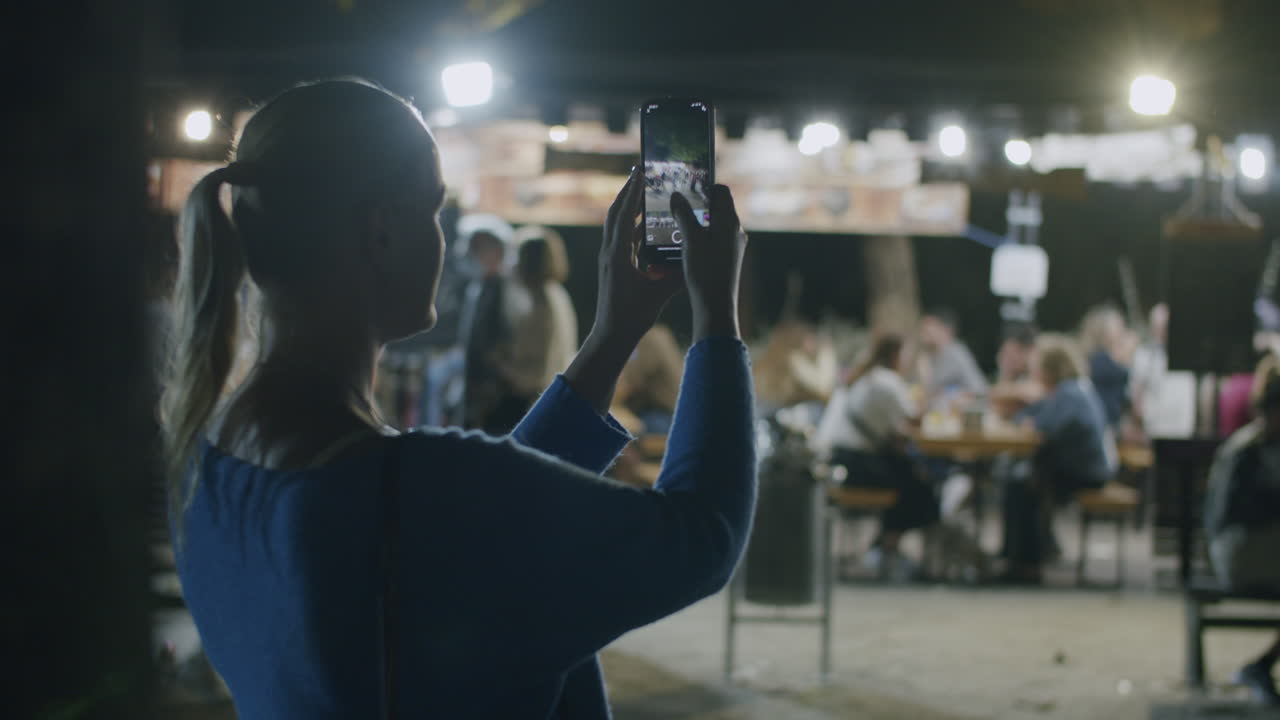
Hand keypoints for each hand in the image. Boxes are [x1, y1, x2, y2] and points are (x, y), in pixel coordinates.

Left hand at [588, 168, 684, 345]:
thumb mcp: (659, 294)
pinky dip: (634, 226)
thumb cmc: (632, 316)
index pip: (624, 215)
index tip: (640, 171)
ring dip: (630, 207)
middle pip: (616, 212)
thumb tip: (695, 257)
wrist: (611, 335)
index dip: (633, 192)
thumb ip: (677, 275)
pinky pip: (623, 238)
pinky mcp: (613, 265)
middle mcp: (610, 252)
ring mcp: (610, 258)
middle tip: (641, 172)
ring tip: (646, 192)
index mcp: (617, 254)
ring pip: (618, 224)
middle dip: (628, 191)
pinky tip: (647, 223)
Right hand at [671, 185, 746, 340]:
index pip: (721, 191)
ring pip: (713, 225)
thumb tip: (676, 195)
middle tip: (676, 203)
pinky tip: (682, 245)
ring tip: (674, 225)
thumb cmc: (705, 271)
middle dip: (697, 204)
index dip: (704, 185)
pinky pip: (713, 241)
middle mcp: (735, 232)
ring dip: (695, 222)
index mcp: (729, 222)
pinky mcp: (727, 260)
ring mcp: (732, 246)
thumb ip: (683, 214)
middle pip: (717, 208)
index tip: (686, 185)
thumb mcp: (690, 240)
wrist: (716, 307)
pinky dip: (698, 238)